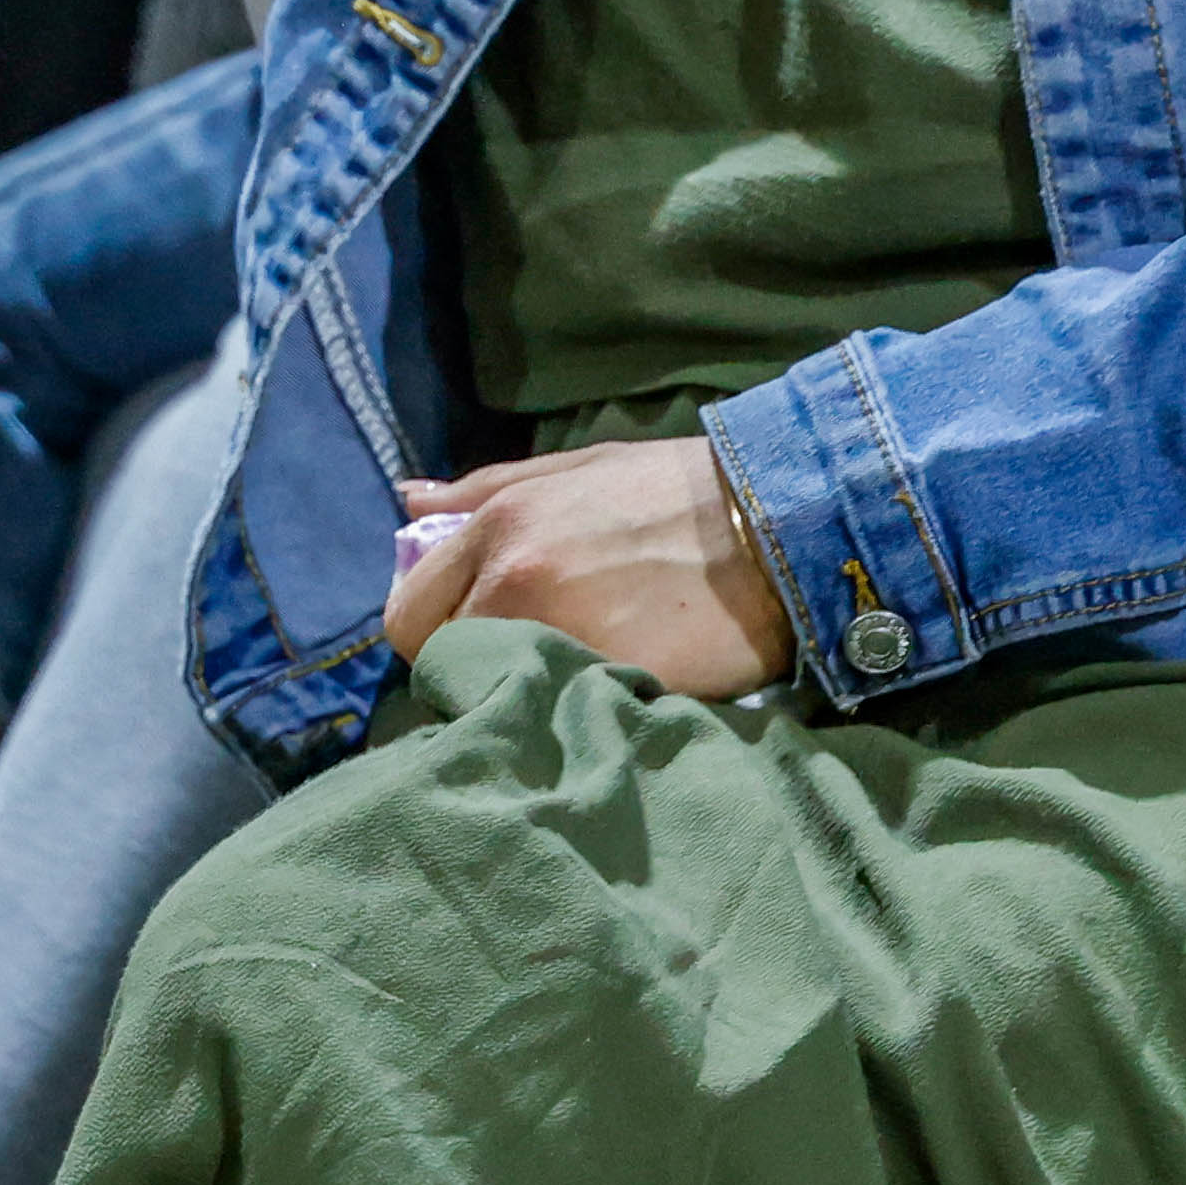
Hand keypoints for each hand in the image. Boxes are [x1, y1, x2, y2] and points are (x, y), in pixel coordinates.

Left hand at [380, 433, 781, 694]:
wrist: (776, 527)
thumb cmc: (677, 492)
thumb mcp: (576, 469)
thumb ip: (483, 490)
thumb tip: (409, 502)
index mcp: (500, 527)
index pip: (409, 614)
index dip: (431, 632)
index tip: (465, 636)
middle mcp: (514, 582)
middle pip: (441, 662)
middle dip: (466, 666)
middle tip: (514, 663)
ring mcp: (559, 637)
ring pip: (493, 694)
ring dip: (513, 692)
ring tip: (558, 680)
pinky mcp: (606, 685)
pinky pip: (555, 715)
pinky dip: (564, 713)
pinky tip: (594, 698)